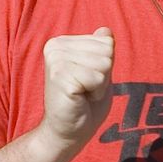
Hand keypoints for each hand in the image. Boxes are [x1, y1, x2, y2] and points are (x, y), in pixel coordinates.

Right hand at [39, 27, 115, 148]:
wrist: (69, 131)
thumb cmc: (85, 102)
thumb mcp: (99, 72)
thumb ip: (101, 51)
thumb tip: (106, 31)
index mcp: (62, 42)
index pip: (106, 42)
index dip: (105, 66)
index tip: (89, 80)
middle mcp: (55, 46)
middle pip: (107, 51)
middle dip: (104, 75)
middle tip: (86, 89)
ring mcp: (56, 60)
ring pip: (104, 64)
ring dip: (100, 84)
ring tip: (83, 93)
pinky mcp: (60, 76)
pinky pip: (98, 78)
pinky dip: (96, 92)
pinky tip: (80, 98)